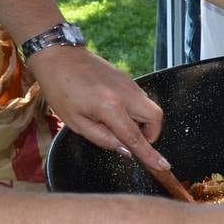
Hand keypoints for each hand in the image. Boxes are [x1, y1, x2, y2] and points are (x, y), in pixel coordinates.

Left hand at [26, 46, 167, 170]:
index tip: (163, 166)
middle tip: (133, 140)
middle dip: (151, 134)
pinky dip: (135, 110)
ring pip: (149, 107)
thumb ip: (103, 139)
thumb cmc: (61, 90)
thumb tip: (125, 149)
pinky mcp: (127, 78)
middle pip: (155, 118)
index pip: (136, 137)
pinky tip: (113, 111)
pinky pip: (140, 98)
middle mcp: (125, 93)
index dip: (150, 154)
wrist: (60, 57)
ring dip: (141, 121)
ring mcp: (129, 83)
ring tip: (115, 123)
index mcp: (110, 107)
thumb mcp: (76, 123)